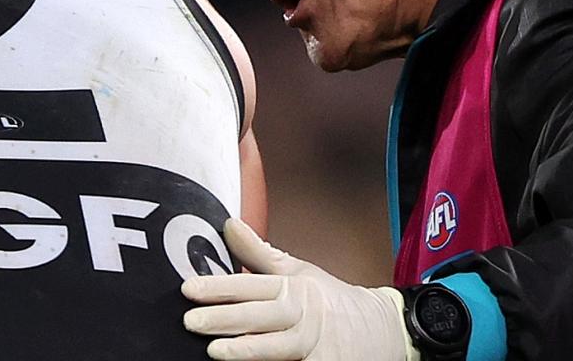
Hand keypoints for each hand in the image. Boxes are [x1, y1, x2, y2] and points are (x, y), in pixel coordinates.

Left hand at [182, 218, 415, 360]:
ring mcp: (315, 345)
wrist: (384, 331)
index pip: (252, 285)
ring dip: (248, 349)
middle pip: (262, 315)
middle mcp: (304, 315)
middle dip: (226, 318)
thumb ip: (259, 253)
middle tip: (190, 320)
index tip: (189, 289)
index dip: (221, 287)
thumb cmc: (333, 301)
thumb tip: (228, 225)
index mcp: (295, 287)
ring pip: (279, 348)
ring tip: (215, 350)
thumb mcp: (299, 272)